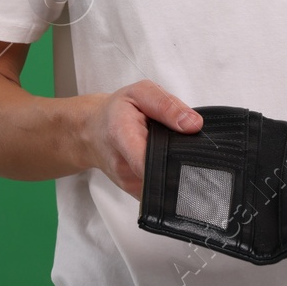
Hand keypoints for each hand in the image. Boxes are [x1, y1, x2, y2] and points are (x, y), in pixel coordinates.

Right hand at [79, 80, 203, 200]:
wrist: (92, 133)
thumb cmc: (116, 111)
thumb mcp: (140, 92)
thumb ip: (166, 105)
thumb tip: (194, 124)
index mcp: (122, 135)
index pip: (148, 159)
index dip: (172, 156)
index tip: (186, 145)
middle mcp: (123, 165)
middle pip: (163, 172)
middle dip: (178, 157)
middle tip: (177, 139)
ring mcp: (129, 183)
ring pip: (165, 181)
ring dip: (173, 164)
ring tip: (164, 146)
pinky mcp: (136, 192)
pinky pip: (160, 188)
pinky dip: (167, 173)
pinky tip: (160, 158)